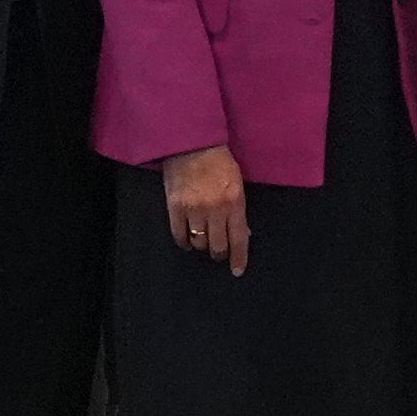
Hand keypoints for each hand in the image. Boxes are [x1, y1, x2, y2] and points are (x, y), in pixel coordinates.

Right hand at [161, 142, 250, 276]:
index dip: (238, 257)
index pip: (239, 238)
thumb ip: (238, 209)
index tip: (237, 270)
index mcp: (234, 202)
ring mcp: (193, 209)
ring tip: (203, 241)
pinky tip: (187, 241)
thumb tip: (241, 233)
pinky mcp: (175, 207)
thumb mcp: (237, 183)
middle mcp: (214, 209)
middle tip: (219, 253)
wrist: (193, 145)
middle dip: (219, 253)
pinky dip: (184, 241)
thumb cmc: (219, 162)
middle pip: (217, 245)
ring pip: (199, 242)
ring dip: (202, 245)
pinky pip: (179, 234)